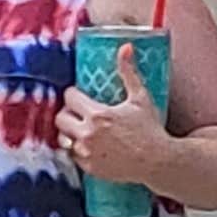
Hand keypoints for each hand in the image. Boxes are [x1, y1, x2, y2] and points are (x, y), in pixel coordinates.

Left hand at [56, 46, 171, 189]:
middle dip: (67, 113)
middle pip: (60, 118)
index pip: (69, 97)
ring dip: (70, 133)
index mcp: (98, 114)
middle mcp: (88, 134)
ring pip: (63, 139)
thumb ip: (128, 72)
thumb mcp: (140, 98)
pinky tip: (90, 146)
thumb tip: (126, 47)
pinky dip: (78, 151)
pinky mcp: (89, 168)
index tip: (78, 95)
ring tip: (81, 130)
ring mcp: (87, 153)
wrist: (157, 161)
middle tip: (78, 113)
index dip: (73, 94)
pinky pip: (72, 156)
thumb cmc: (150, 129)